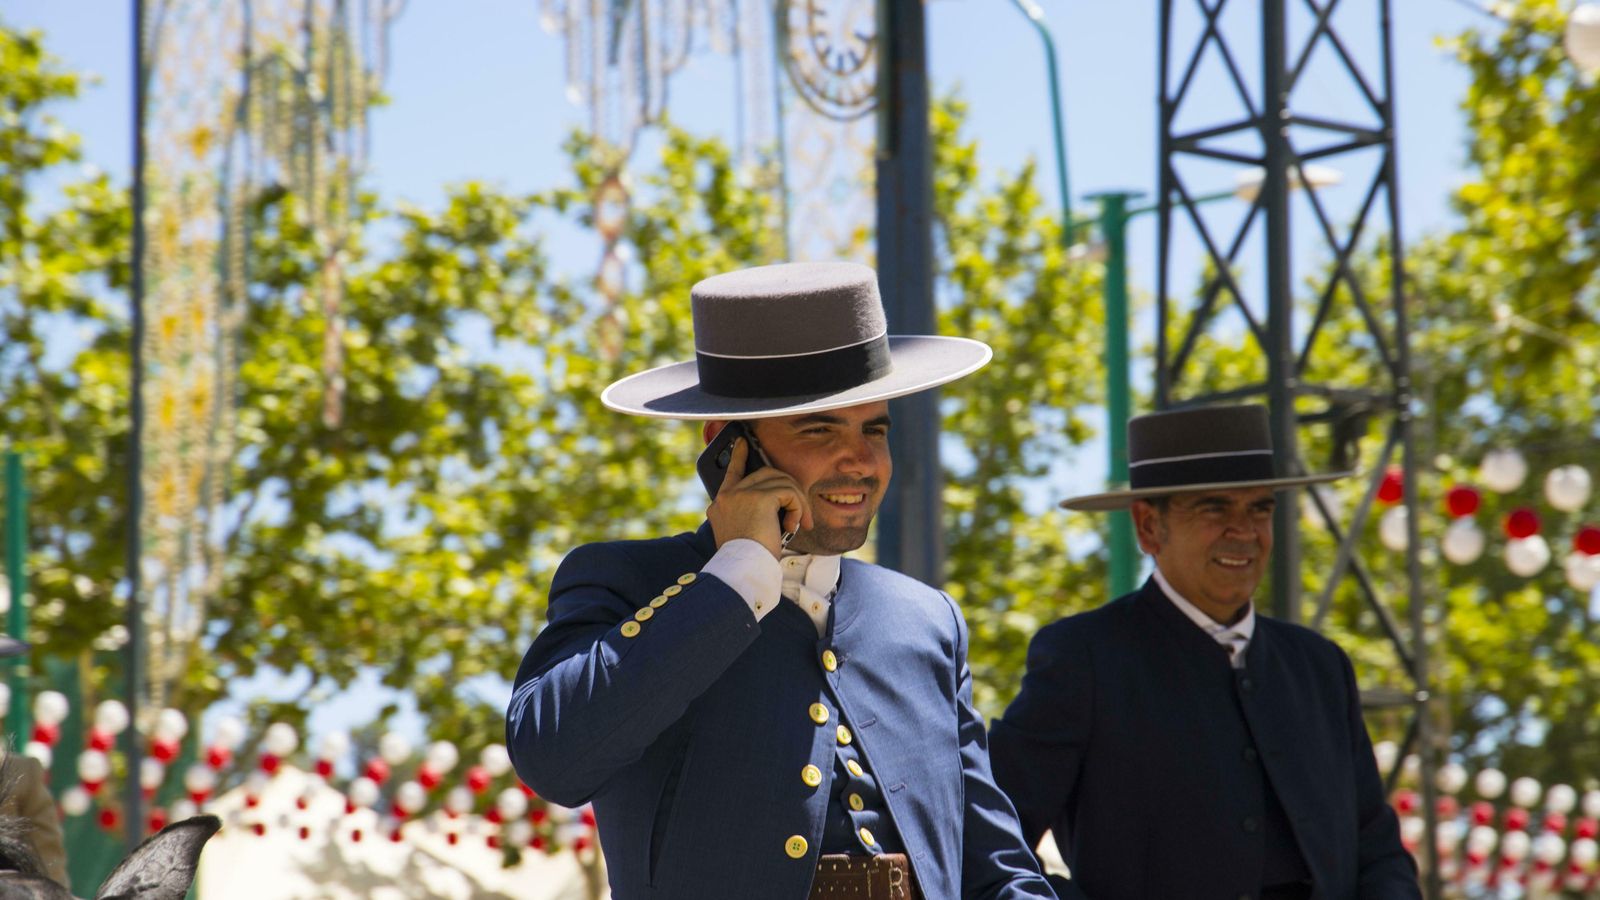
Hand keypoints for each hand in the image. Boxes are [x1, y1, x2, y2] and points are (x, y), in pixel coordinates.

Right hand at [707, 437, 812, 556]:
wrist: (741, 570)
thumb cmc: (745, 560)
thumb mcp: (741, 534)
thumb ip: (749, 515)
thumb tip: (776, 506)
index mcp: (720, 504)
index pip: (731, 473)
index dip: (738, 456)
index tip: (743, 443)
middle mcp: (728, 495)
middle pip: (766, 474)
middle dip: (788, 488)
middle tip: (799, 512)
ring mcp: (742, 493)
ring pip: (781, 482)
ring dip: (797, 502)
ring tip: (799, 524)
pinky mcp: (760, 497)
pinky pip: (789, 493)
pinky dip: (798, 508)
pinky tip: (793, 526)